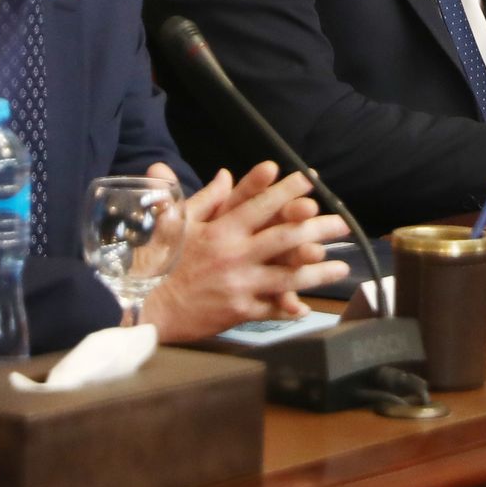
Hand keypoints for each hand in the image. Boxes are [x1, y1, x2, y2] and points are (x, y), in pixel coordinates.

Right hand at [138, 161, 349, 340]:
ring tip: (341, 267)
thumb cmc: (156, 262)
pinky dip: (290, 306)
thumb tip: (224, 175)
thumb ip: (204, 199)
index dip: (287, 191)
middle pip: (285, 237)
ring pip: (288, 276)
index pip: (260, 205)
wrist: (142, 306)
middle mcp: (235, 255)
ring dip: (317, 271)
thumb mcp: (175, 223)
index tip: (310, 182)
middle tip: (342, 224)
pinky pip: (272, 308)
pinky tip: (308, 305)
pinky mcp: (238, 311)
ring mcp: (240, 284)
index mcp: (220, 230)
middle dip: (318, 229)